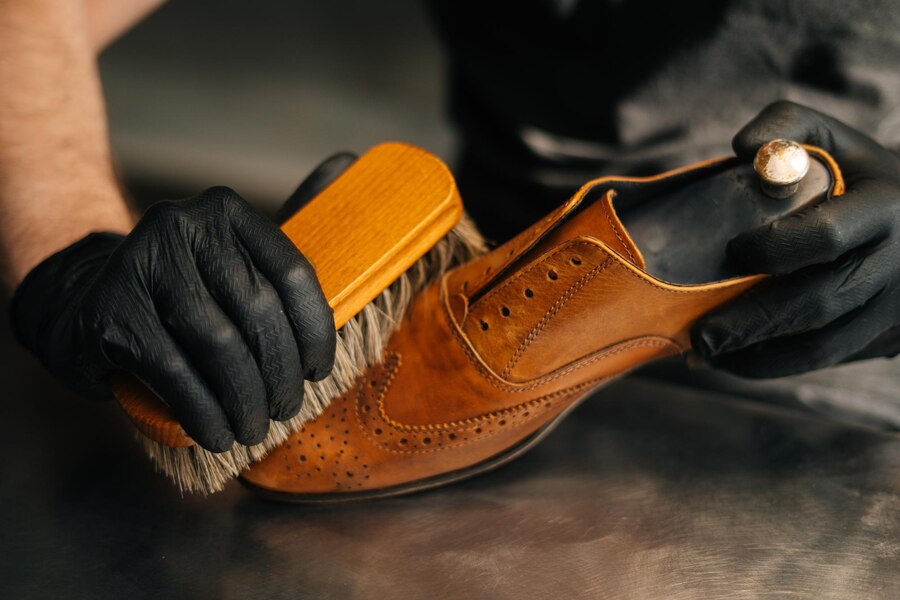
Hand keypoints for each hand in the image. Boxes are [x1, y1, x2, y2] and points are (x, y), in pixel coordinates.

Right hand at [11, 154, 354, 450]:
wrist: (84, 304)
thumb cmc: (182, 291)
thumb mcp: (232, 262)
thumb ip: (286, 233)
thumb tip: (351, 162)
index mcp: (226, 211)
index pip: (292, 273)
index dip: (315, 333)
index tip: (317, 372)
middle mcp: (183, 225)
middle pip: (259, 313)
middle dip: (280, 375)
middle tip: (285, 410)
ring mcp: (142, 265)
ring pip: (220, 346)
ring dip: (246, 400)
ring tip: (254, 427)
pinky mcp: (112, 312)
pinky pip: (176, 373)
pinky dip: (204, 412)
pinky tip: (217, 433)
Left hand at [692, 101, 899, 377]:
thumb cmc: (857, 173)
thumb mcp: (832, 137)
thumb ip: (785, 127)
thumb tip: (743, 148)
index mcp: (886, 207)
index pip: (827, 236)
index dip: (775, 248)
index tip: (733, 251)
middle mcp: (897, 262)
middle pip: (819, 302)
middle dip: (752, 322)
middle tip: (699, 334)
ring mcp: (894, 307)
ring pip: (824, 346)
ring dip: (759, 356)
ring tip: (707, 354)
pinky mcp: (884, 336)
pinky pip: (828, 360)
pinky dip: (778, 366)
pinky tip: (735, 361)